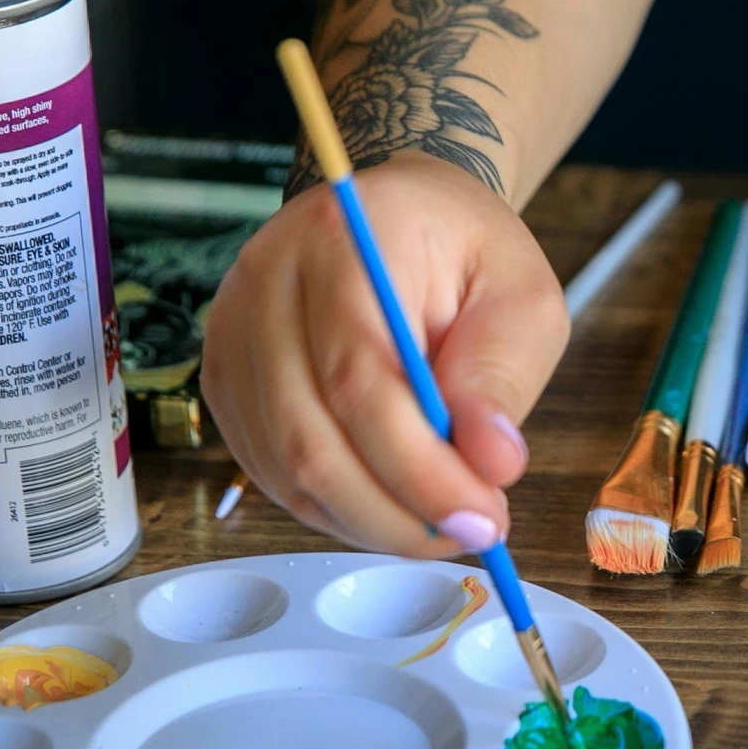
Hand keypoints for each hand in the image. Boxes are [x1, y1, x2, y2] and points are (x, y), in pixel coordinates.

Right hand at [200, 153, 568, 552]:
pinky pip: (270, 470)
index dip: (419, 469)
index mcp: (344, 241)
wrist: (398, 214)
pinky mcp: (226, 377)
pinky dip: (336, 505)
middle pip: (309, 437)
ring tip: (439, 521)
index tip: (483, 516)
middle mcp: (266, 281)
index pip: (361, 379)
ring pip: (285, 467)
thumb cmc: (462, 251)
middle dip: (396, 512)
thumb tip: (489, 465)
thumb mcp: (521, 294)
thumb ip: (502, 375)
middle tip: (469, 534)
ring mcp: (233, 332)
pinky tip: (390, 502)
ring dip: (369, 519)